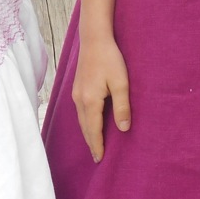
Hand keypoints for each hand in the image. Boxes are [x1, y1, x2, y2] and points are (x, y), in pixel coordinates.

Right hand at [72, 35, 130, 162]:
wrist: (94, 39)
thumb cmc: (110, 59)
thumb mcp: (121, 83)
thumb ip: (122, 107)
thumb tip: (123, 129)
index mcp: (90, 101)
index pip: (94, 130)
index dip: (97, 145)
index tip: (100, 158)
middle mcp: (79, 100)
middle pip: (84, 127)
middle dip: (91, 143)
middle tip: (97, 157)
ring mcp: (76, 93)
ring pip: (81, 120)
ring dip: (87, 133)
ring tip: (94, 144)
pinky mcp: (77, 88)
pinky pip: (80, 111)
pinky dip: (85, 122)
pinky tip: (90, 123)